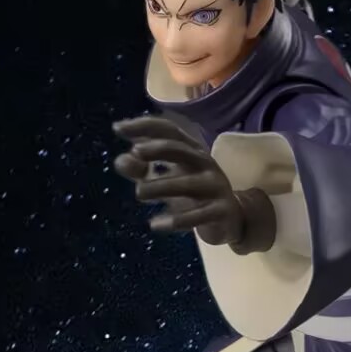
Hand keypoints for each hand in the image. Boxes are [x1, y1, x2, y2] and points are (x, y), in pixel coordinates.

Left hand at [112, 116, 275, 252]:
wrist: (233, 219)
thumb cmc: (194, 194)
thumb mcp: (165, 179)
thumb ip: (141, 170)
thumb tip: (121, 160)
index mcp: (191, 151)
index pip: (169, 131)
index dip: (145, 127)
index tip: (118, 128)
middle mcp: (205, 164)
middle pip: (182, 150)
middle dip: (159, 148)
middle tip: (135, 151)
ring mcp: (215, 187)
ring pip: (188, 184)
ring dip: (161, 186)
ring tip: (139, 192)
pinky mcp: (222, 211)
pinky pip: (199, 216)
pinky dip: (177, 220)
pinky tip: (155, 224)